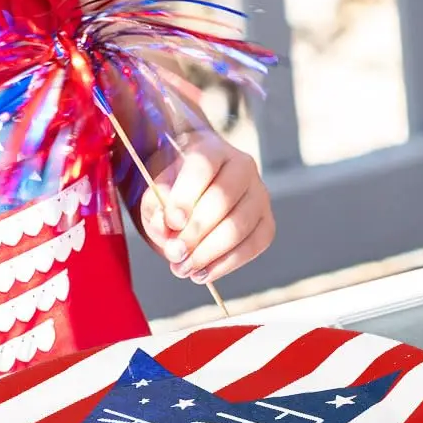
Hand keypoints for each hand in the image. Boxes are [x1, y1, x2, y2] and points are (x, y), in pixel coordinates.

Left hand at [138, 129, 274, 286]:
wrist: (199, 193)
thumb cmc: (175, 189)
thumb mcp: (156, 191)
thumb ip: (155, 205)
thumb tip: (167, 228)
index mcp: (212, 149)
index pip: (203, 166)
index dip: (187, 195)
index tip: (172, 222)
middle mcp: (242, 166)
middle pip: (224, 198)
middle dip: (196, 231)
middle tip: (175, 253)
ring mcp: (259, 194)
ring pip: (240, 226)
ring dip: (209, 253)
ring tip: (184, 268)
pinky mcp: (267, 221)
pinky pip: (254, 245)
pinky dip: (227, 264)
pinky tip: (203, 273)